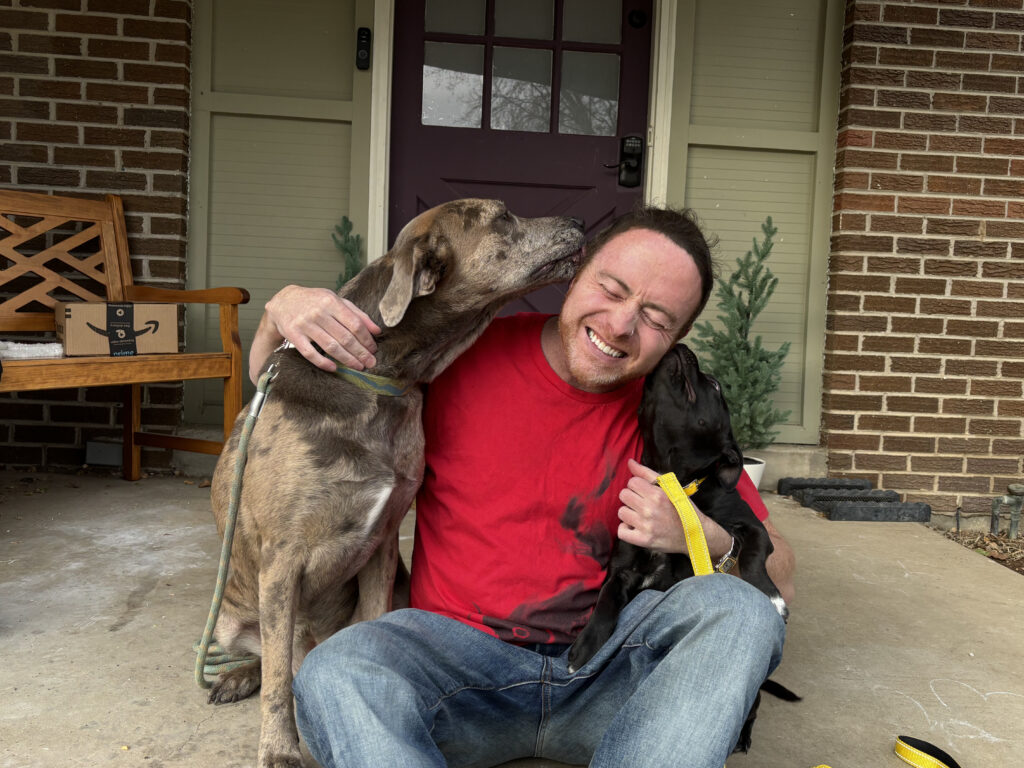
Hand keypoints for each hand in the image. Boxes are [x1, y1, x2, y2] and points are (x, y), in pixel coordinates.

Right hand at [264, 285, 380, 372]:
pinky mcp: (293, 335)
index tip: (373, 349)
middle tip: (370, 363)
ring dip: (347, 359)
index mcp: (331, 302)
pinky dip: (322, 362)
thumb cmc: (315, 301)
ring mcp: (305, 324)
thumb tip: (377, 330)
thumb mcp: (336, 300)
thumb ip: (357, 314)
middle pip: (344, 337)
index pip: (354, 324)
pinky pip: (310, 353)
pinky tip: (334, 368)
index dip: (366, 339)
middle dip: (360, 352)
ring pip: (330, 346)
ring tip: (358, 366)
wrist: (283, 302)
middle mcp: (318, 312)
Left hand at [617, 459, 732, 558]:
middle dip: (632, 498)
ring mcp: (646, 526)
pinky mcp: (644, 540)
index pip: (632, 482)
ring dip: (629, 513)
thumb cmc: (682, 509)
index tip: (645, 492)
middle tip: (642, 504)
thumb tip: (629, 462)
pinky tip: (635, 527)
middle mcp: (651, 510)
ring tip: (640, 516)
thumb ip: (647, 473)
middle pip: (624, 495)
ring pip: (621, 512)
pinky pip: (621, 531)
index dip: (637, 486)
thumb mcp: (670, 487)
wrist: (695, 535)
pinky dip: (626, 529)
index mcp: (658, 495)